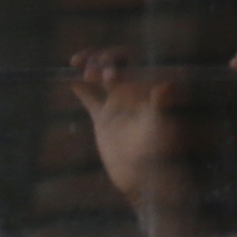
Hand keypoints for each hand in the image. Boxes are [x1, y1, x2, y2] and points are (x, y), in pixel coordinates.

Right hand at [64, 49, 196, 236]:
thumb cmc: (156, 152)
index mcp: (147, 87)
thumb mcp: (159, 126)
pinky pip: (90, 98)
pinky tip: (71, 81)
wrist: (142, 177)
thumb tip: (165, 87)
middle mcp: (133, 90)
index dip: (119, 60)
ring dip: (90, 65)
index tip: (109, 78)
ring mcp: (117, 103)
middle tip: (92, 74)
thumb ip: (161, 106)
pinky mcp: (104, 117)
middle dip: (103, 60)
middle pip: (116, 64)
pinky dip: (80, 88)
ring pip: (101, 75)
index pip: (134, 61)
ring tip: (76, 61)